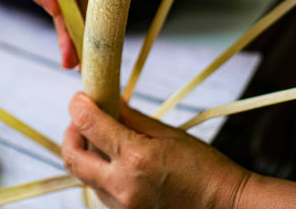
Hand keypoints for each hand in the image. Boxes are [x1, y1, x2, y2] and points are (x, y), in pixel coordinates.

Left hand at [62, 93, 250, 208]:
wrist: (224, 207)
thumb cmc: (204, 168)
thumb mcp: (168, 134)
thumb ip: (131, 118)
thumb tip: (108, 100)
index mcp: (136, 157)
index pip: (89, 125)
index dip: (78, 106)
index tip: (79, 97)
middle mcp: (123, 185)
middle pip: (72, 157)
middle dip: (70, 132)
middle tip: (80, 119)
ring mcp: (121, 206)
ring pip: (83, 175)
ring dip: (85, 153)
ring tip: (101, 138)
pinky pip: (99, 190)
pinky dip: (98, 172)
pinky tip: (115, 161)